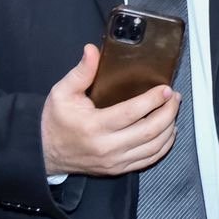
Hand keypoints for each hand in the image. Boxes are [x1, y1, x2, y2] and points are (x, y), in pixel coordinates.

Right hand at [40, 45, 179, 175]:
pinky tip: (168, 131)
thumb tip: (92, 50)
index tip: (166, 89)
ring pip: (154, 147)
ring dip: (169, 127)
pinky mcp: (118, 169)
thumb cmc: (56, 120)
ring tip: (173, 110)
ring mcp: (114, 161)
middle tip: (174, 97)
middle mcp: (107, 147)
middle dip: (168, 112)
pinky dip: (163, 146)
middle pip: (149, 131)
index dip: (153, 100)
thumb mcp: (62, 92)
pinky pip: (149, 160)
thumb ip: (81, 71)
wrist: (44, 151)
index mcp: (94, 126)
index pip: (132, 113)